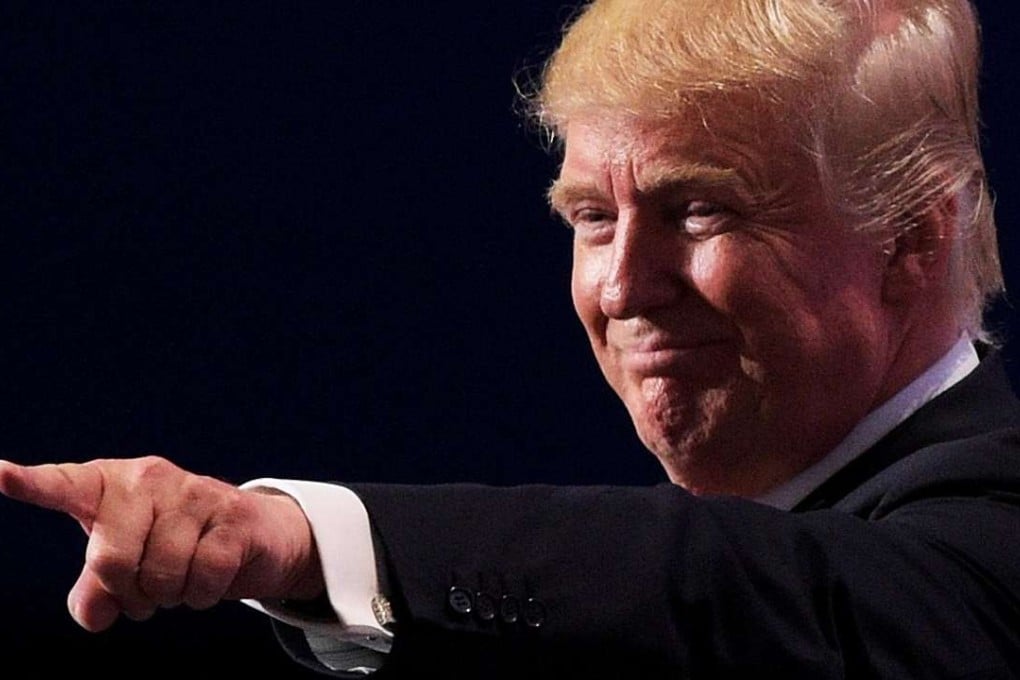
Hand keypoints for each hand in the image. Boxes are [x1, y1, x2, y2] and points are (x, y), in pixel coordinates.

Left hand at [0, 456, 322, 631]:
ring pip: (162, 574)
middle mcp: (151, 478)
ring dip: (170, 596)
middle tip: (146, 592)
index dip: (30, 483)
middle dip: (129, 593)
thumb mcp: (127, 564)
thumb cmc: (174, 545)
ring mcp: (195, 493)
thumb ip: (96, 589)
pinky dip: (203, 595)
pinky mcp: (233, 515)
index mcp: (112, 485)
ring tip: (181, 581)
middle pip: (111, 559)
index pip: (64, 485)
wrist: (253, 533)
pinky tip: (210, 580)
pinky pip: (204, 577)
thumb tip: (93, 616)